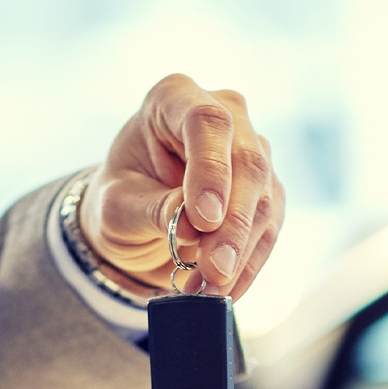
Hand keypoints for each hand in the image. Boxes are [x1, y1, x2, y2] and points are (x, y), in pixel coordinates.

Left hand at [80, 74, 283, 298]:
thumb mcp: (118, 206)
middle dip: (232, 226)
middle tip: (214, 271)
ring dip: (240, 254)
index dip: (212, 169)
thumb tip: (192, 225)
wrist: (137, 217)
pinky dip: (248, 265)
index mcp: (174, 98)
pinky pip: (269, 230)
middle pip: (247, 164)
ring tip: (208, 290)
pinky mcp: (267, 190)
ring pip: (265, 201)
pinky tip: (225, 290)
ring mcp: (252, 151)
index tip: (204, 220)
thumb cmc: (121, 199)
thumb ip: (153, 209)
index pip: (207, 122)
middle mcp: (224, 114)